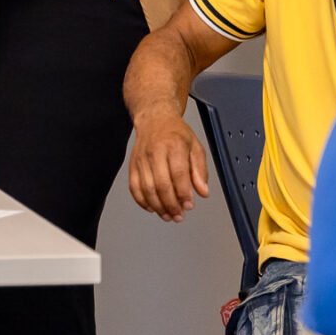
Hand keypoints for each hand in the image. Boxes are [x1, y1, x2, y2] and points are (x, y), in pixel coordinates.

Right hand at [128, 107, 210, 221]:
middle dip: (171, 205)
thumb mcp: (196, 147)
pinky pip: (134, 187)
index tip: (189, 205)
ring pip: (147, 189)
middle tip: (179, 215)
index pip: (179, 174)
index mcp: (174, 145)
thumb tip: (202, 191)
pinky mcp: (132, 165)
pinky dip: (142, 201)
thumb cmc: (176, 133)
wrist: (154, 119)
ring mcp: (142, 159)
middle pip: (161, 184)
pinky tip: (152, 208)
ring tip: (168, 216)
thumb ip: (200, 170)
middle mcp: (156, 152)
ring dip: (157, 206)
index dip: (184, 193)